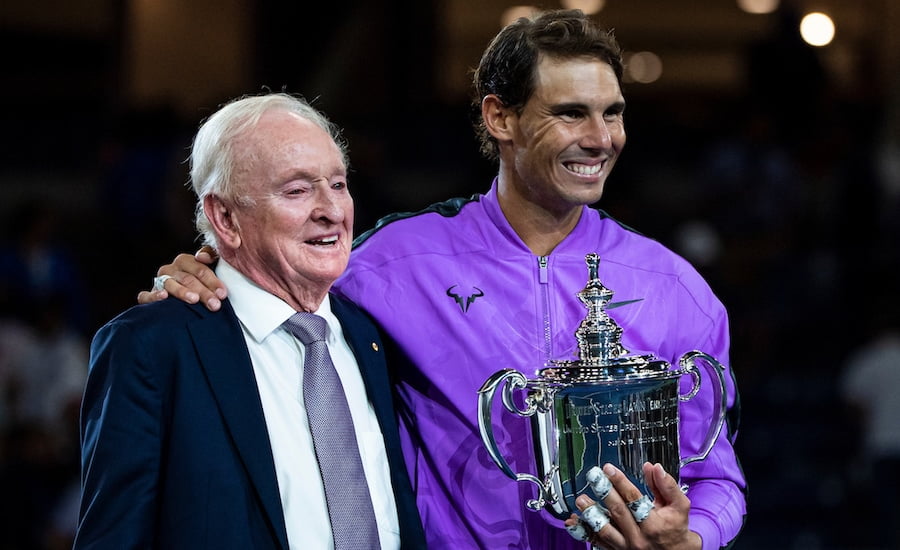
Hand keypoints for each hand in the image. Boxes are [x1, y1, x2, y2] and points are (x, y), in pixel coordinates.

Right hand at [137, 246, 226, 310]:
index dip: (213, 281)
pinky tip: (164, 297)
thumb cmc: (199, 283)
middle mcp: (171, 269)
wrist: (180, 296)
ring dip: (183, 292)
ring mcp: (159, 281)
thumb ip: (210, 256)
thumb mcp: (207, 269)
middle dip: (203, 292)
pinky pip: (146, 295)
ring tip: (194, 300)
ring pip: (171, 285)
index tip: (222, 294)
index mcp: (185, 260)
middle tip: (215, 304)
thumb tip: (203, 257)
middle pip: (188, 279)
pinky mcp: (148, 294)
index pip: (200, 270)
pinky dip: (153, 296)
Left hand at [564, 463, 700, 549]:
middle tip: (593, 477)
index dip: (620, 482)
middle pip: (618, 512)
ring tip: (581, 500)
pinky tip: (573, 522)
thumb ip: (666, 485)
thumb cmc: (676, 529)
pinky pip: (598, 542)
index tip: (609, 469)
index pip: (634, 499)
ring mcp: (626, 547)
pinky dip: (584, 532)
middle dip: (604, 492)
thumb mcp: (679, 506)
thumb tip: (653, 467)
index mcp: (654, 524)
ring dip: (591, 514)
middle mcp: (638, 537)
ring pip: (605, 530)